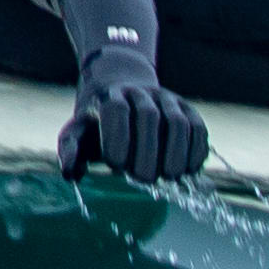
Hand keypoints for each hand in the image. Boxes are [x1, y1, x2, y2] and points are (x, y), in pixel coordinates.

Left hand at [58, 51, 208, 185]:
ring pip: (177, 122)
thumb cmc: (99, 121)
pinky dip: (195, 151)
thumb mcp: (79, 131)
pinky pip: (198, 128)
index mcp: (110, 95)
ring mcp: (167, 100)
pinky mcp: (188, 111)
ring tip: (168, 176)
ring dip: (175, 153)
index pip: (115, 108)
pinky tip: (187, 170)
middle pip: (149, 117)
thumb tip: (71, 173)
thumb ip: (71, 150)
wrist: (123, 90)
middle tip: (143, 178)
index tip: (115, 165)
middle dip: (148, 151)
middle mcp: (140, 93)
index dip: (118, 137)